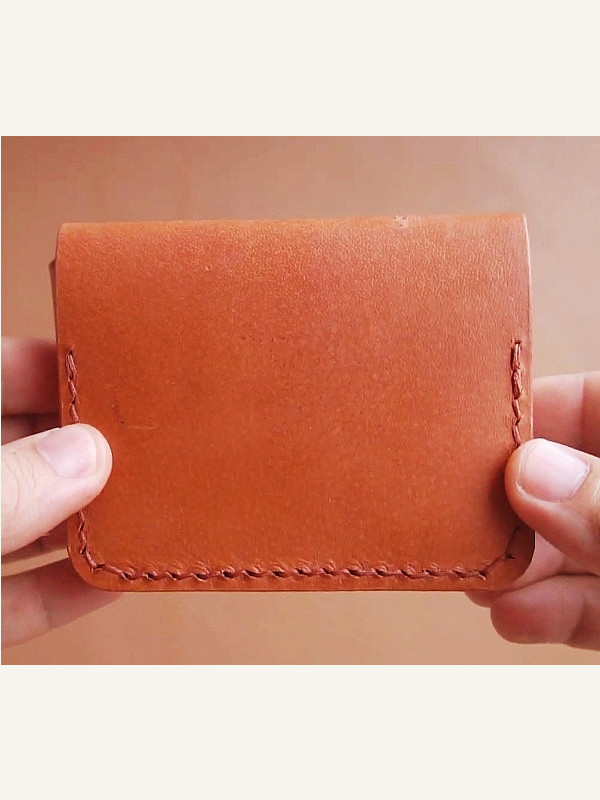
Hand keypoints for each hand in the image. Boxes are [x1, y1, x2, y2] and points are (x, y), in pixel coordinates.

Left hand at [2, 338, 119, 647]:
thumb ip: (6, 489)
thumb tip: (86, 456)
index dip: (48, 366)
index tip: (113, 365)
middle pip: (23, 452)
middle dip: (84, 448)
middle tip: (148, 441)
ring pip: (27, 524)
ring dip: (85, 522)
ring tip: (149, 507)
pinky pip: (20, 598)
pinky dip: (64, 593)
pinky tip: (114, 582)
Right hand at [468, 372, 599, 649]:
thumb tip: (531, 473)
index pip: (584, 403)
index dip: (523, 412)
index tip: (459, 431)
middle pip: (558, 480)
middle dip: (503, 501)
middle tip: (449, 513)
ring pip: (564, 546)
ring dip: (516, 566)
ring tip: (474, 574)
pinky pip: (587, 606)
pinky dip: (550, 614)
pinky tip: (513, 615)